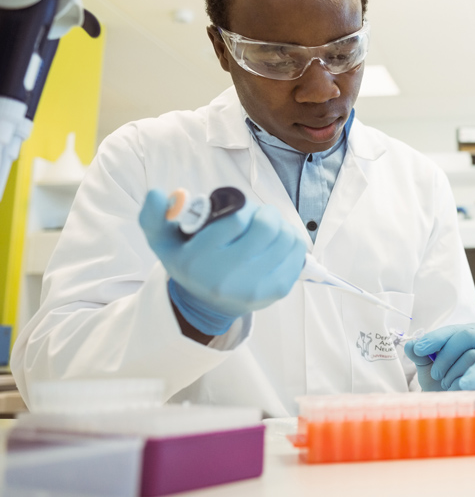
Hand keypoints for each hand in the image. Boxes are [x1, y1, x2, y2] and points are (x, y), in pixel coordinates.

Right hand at [139, 189, 306, 334]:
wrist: (208, 304)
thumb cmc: (189, 262)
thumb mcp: (163, 242)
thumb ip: (154, 216)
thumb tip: (156, 194)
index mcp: (199, 261)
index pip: (235, 219)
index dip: (241, 208)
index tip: (237, 211)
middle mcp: (228, 277)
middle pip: (267, 227)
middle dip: (265, 213)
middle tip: (258, 215)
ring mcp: (256, 286)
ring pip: (286, 237)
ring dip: (281, 225)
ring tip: (267, 229)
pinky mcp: (278, 290)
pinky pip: (298, 251)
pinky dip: (292, 239)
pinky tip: (277, 242)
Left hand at [404, 324, 474, 390]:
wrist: (454, 403)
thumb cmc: (442, 381)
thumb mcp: (427, 366)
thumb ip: (419, 355)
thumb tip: (411, 345)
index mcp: (466, 333)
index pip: (452, 330)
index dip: (434, 338)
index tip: (418, 350)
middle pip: (465, 336)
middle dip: (445, 355)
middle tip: (435, 373)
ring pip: (471, 356)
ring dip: (452, 372)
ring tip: (444, 383)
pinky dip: (460, 383)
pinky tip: (454, 388)